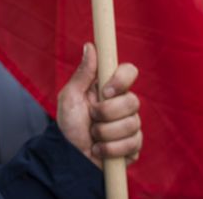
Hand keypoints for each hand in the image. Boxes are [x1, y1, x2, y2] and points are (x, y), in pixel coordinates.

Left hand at [56, 43, 140, 168]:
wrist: (69, 157)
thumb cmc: (69, 125)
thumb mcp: (70, 97)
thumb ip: (83, 73)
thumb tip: (90, 45)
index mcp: (109, 88)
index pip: (129, 72)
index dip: (122, 79)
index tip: (106, 91)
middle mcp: (123, 104)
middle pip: (133, 101)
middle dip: (107, 113)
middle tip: (92, 118)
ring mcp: (131, 125)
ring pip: (132, 124)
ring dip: (105, 133)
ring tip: (93, 136)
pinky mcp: (134, 145)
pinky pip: (132, 143)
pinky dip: (110, 149)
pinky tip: (99, 150)